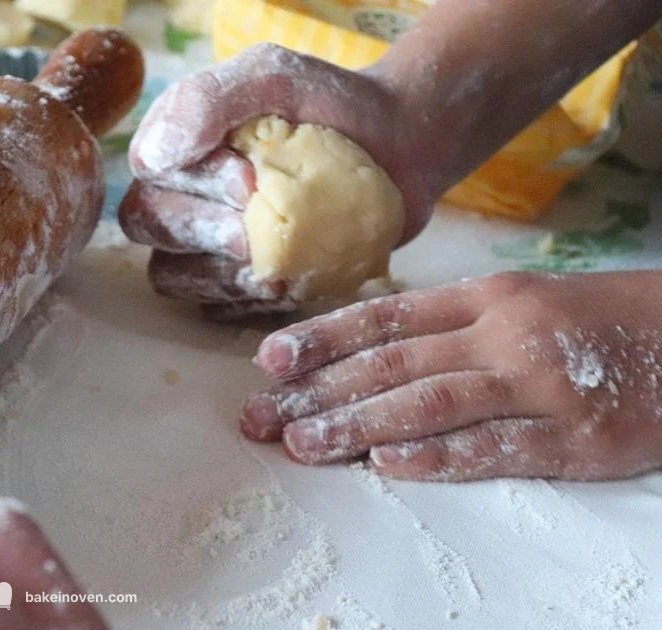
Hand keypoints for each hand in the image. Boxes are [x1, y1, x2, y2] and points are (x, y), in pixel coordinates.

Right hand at [118, 44, 434, 319]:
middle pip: (148, 224)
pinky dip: (247, 302)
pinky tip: (286, 284)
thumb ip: (205, 100)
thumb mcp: (272, 76)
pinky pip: (217, 309)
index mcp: (177, 142)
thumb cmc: (331, 104)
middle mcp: (180, 192)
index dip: (193, 185)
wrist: (399, 144)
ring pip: (173, 276)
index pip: (150, 172)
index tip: (250, 179)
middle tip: (253, 232)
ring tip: (273, 266)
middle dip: (202, 230)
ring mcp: (205, 245)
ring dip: (219, 275)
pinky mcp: (238, 284)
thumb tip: (151, 158)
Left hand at [242, 271, 661, 480]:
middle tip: (261, 415)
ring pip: (430, 404)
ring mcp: (539, 386)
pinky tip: (386, 464)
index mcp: (486, 298)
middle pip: (393, 364)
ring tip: (303, 444)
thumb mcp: (521, 303)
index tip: (269, 360)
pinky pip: (493, 447)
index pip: (386, 318)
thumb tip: (363, 354)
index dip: (322, 339)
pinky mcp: (574, 437)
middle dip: (319, 391)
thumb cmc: (597, 322)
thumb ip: (449, 326)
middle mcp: (503, 335)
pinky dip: (436, 456)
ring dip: (357, 425)